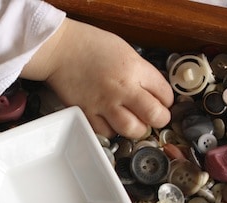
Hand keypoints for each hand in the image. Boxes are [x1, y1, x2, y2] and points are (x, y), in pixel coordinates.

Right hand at [23, 19, 173, 138]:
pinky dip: (110, 131)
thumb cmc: (91, 46)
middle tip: (153, 118)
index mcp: (136, 70)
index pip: (166, 95)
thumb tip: (151, 91)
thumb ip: (140, 72)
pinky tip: (109, 123)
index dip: (166, 101)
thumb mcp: (126, 52)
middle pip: (155, 116)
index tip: (160, 102)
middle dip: (158, 120)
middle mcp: (123, 89)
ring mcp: (104, 103)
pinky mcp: (86, 113)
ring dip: (136, 130)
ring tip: (133, 124)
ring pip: (131, 129)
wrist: (61, 50)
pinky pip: (105, 132)